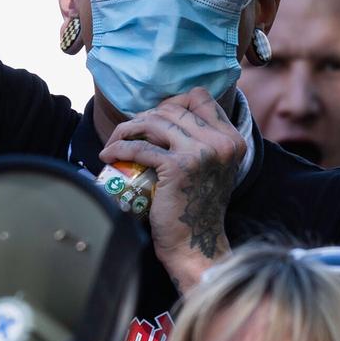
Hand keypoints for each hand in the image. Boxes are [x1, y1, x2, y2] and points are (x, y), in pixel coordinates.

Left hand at [100, 88, 245, 289]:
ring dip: (126, 128)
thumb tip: (163, 115)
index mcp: (232, 138)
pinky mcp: (178, 166)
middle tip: (127, 133)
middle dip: (143, 116)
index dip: (172, 101)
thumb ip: (199, 140)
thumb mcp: (209, 167)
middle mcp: (221, 142)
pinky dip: (118, 148)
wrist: (195, 244)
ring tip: (114, 142)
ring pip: (153, 121)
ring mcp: (201, 152)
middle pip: (171, 107)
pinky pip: (139, 147)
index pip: (200, 96)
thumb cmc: (195, 207)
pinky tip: (108, 155)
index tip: (153, 117)